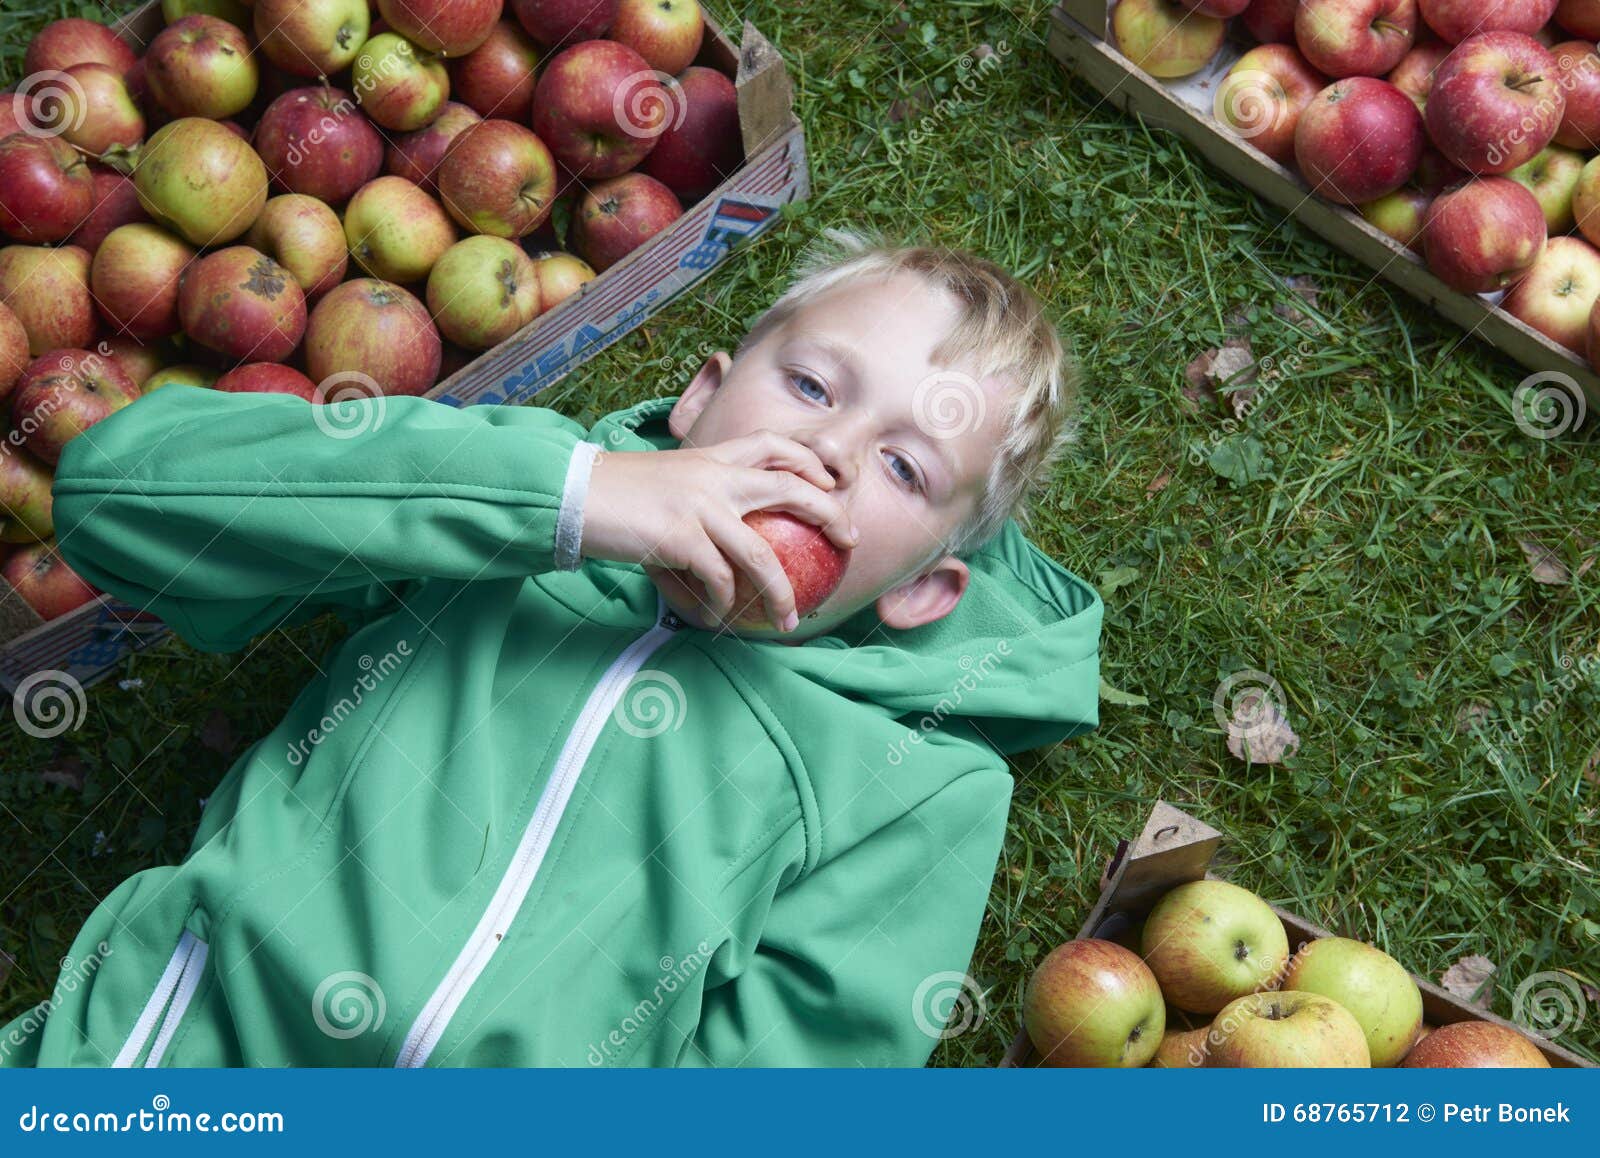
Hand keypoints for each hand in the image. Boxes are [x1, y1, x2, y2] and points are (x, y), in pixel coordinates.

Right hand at [581, 429, 857, 629]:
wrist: (571, 495)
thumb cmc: (612, 494)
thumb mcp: (664, 480)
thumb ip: (697, 494)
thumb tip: (717, 532)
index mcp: (709, 457)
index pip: (772, 446)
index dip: (809, 462)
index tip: (831, 482)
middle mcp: (713, 476)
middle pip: (791, 488)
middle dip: (829, 515)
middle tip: (849, 540)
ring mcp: (700, 506)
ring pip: (762, 553)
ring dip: (782, 592)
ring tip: (792, 619)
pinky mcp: (681, 537)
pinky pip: (721, 579)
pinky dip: (727, 602)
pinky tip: (724, 616)